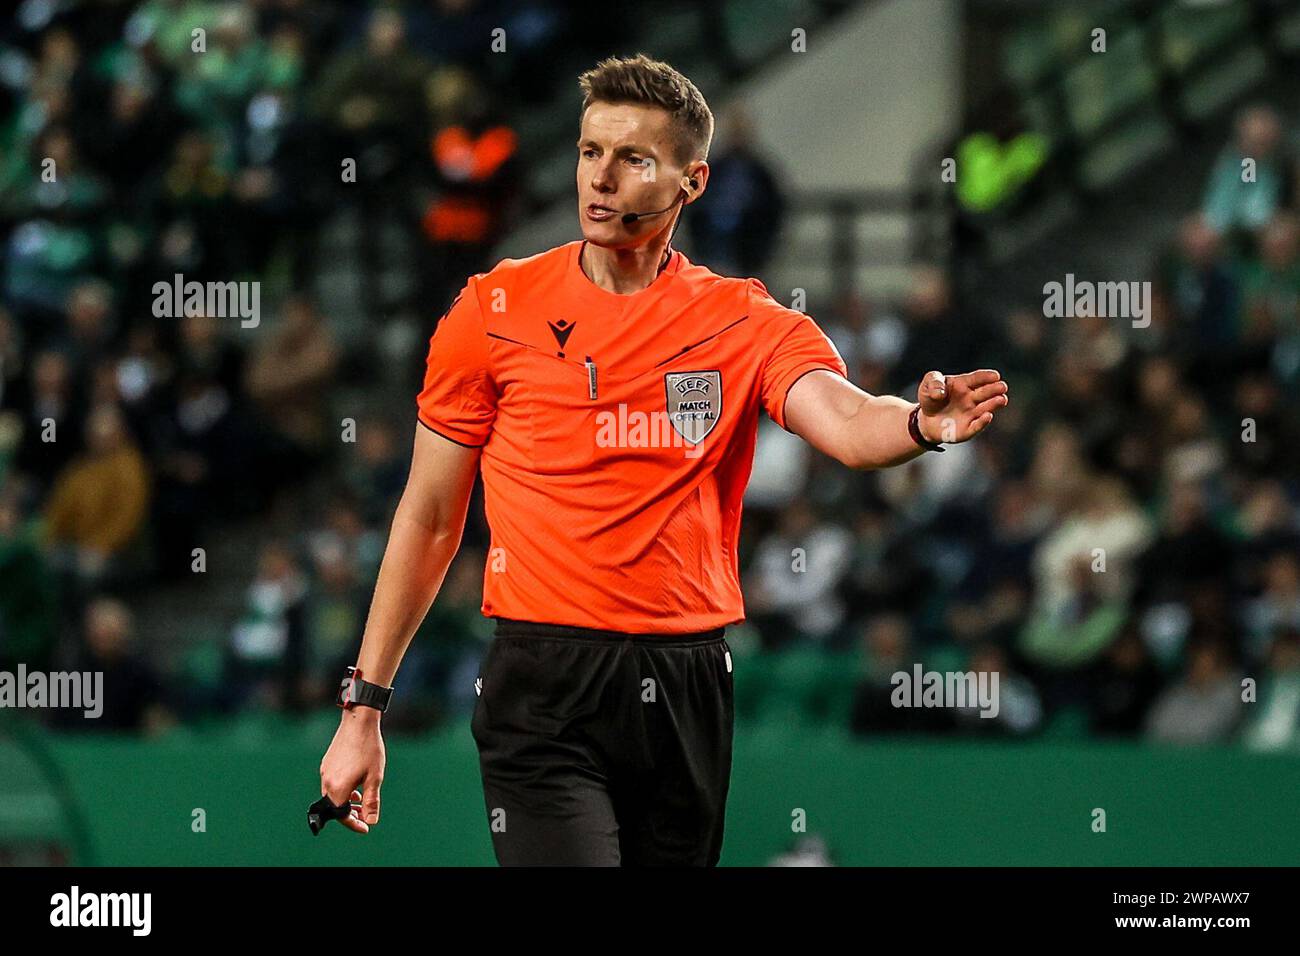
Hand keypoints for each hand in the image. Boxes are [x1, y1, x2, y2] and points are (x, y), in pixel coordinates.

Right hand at [319, 709, 385, 832]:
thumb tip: (371, 821)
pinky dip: (343, 790)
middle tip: (365, 816)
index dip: (354, 824)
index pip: (342, 815)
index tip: (365, 828)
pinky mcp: (326, 763)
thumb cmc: (369, 749)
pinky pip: (332, 784)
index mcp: (338, 788)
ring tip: (361, 800)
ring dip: (346, 801)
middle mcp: (326, 781)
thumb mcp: (374, 777)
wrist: (358, 722)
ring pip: (333, 795)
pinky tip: (355, 785)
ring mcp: (325, 771)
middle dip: (350, 814)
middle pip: (335, 806)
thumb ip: (371, 801)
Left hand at [916, 369, 1008, 443]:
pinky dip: (983, 422)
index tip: (995, 376)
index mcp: (964, 384)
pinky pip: (977, 426)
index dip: (986, 377)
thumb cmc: (931, 399)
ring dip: (994, 404)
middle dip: (995, 389)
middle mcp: (971, 398)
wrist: (926, 420)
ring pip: (985, 408)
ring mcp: (971, 413)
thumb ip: (933, 383)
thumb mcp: (927, 385)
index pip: (977, 378)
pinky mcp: (968, 429)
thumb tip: (940, 393)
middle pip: (985, 392)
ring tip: (1002, 399)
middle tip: (1002, 387)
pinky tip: (988, 416)